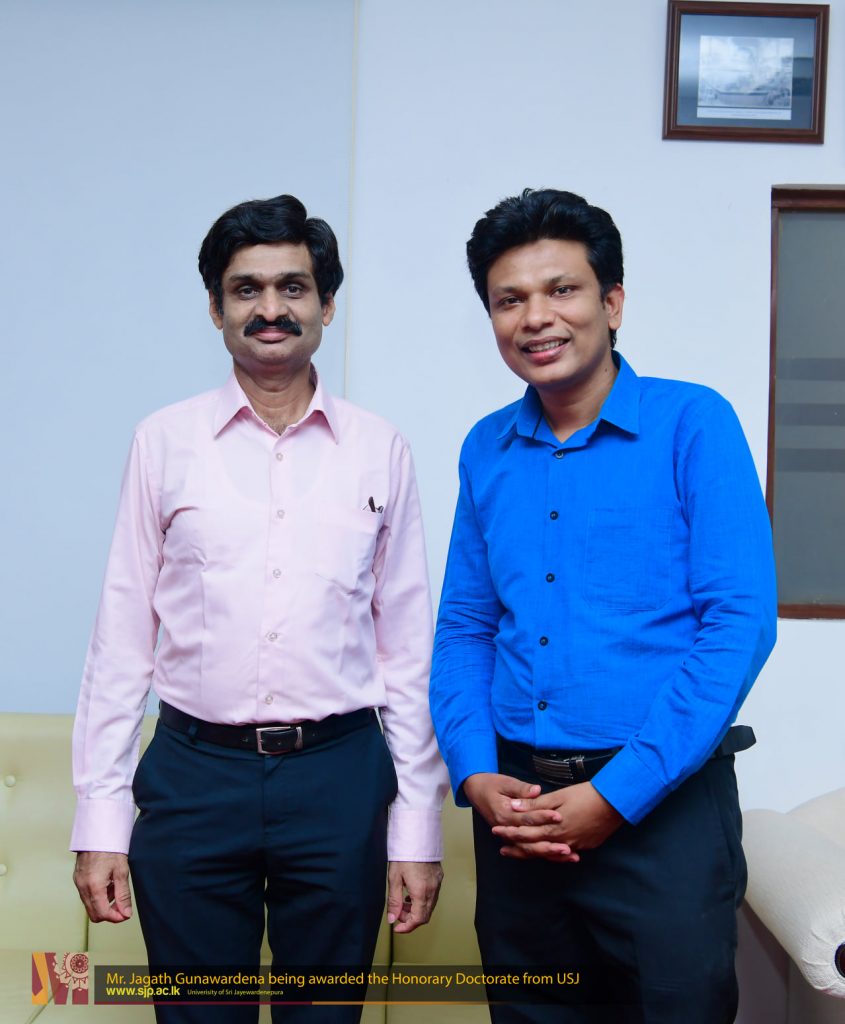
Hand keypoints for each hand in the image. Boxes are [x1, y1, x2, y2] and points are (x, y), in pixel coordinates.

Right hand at [73, 851, 131, 922]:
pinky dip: (97, 896)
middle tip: (122, 904)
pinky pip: (86, 895)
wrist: (98, 832)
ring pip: (90, 905)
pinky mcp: (78, 879)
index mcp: (94, 886)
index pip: (103, 914)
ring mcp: (78, 883)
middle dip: (109, 913)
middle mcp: (82, 887)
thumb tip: (126, 914)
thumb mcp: (122, 871)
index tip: (126, 914)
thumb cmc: (110, 848)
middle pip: (94, 914)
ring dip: (103, 904)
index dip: (116, 917)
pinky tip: (108, 883)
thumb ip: (123, 895)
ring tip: (116, 888)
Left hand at [386, 861, 442, 933]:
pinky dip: (422, 901)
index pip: (418, 919)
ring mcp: (438, 883)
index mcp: (421, 891)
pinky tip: (412, 893)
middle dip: (411, 919)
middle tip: (398, 913)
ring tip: (403, 902)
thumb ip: (394, 901)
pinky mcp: (439, 877)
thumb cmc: (404, 854)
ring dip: (417, 910)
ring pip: (430, 906)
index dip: (407, 927)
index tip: (397, 928)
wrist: (417, 836)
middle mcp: (433, 889)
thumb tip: (392, 919)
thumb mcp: (394, 878)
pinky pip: (433, 896)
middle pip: (425, 915)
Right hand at [463, 772, 578, 861]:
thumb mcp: (504, 782)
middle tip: (568, 848)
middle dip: (550, 845)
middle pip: (529, 841)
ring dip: (550, 854)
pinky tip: (560, 857)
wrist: (475, 790)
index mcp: (504, 815)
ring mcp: (509, 837)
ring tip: (570, 856)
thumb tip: (537, 790)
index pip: (526, 819)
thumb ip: (521, 788)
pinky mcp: (514, 839)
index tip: (559, 816)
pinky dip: (545, 854)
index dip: (543, 817)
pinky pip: (529, 850)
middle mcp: (506, 829)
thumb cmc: (491, 784)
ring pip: (531, 850)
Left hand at [492, 781, 622, 859]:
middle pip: (534, 847)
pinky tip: (548, 854)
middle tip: (501, 849)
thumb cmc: (586, 795)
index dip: (510, 832)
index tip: (496, 831)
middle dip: (517, 847)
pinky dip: (553, 855)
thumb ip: (536, 805)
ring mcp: (575, 846)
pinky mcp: (586, 846)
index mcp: (553, 828)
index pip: (526, 833)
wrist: (615, 803)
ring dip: (533, 853)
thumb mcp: (558, 796)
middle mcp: (562, 841)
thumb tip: (514, 807)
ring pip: (548, 854)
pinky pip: (564, 854)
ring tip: (519, 854)